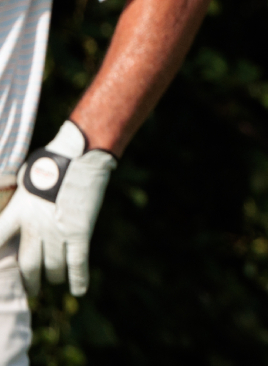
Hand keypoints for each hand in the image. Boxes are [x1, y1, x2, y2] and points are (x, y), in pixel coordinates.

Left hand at [0, 121, 116, 295]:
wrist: (80, 156)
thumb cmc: (51, 162)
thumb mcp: (23, 180)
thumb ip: (17, 199)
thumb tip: (7, 199)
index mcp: (18, 212)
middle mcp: (35, 227)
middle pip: (28, 264)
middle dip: (29, 281)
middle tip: (30, 289)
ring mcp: (59, 231)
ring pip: (53, 267)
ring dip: (53, 278)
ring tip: (53, 281)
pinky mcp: (80, 232)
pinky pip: (78, 263)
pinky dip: (78, 279)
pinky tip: (78, 291)